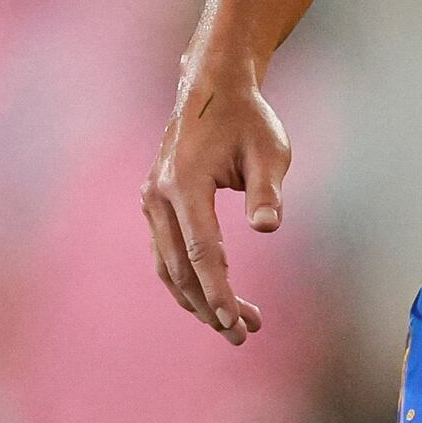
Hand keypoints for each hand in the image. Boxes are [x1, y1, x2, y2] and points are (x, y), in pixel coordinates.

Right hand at [142, 60, 292, 343]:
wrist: (211, 87)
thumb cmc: (247, 120)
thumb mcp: (270, 150)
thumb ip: (267, 190)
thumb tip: (268, 227)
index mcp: (185, 182)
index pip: (203, 252)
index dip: (219, 292)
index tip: (237, 323)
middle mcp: (159, 195)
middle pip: (182, 268)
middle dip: (211, 307)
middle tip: (245, 335)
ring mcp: (151, 200)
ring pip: (169, 266)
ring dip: (198, 300)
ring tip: (235, 325)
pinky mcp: (154, 203)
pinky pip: (167, 253)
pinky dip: (187, 280)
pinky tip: (212, 298)